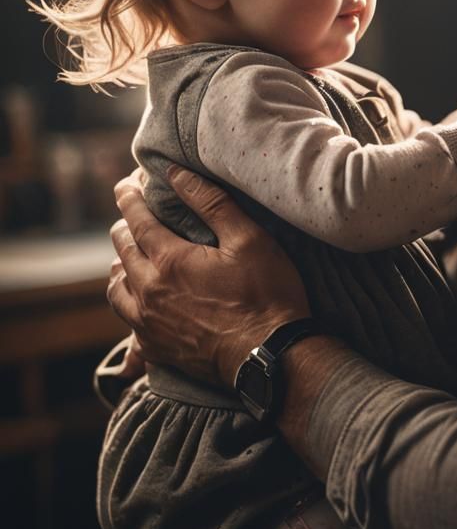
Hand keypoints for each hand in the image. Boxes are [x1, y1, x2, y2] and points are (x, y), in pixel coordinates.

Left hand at [107, 165, 309, 386]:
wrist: (268, 354)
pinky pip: (126, 321)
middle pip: (123, 251)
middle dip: (124, 227)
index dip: (129, 199)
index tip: (123, 185)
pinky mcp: (155, 348)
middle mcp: (149, 291)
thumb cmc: (266, 292)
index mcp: (170, 260)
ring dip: (120, 265)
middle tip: (130, 215)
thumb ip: (211, 203)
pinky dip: (128, 300)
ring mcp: (148, 323)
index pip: (138, 221)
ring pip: (116, 287)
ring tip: (128, 255)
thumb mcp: (248, 238)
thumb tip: (177, 174)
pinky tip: (139, 299)